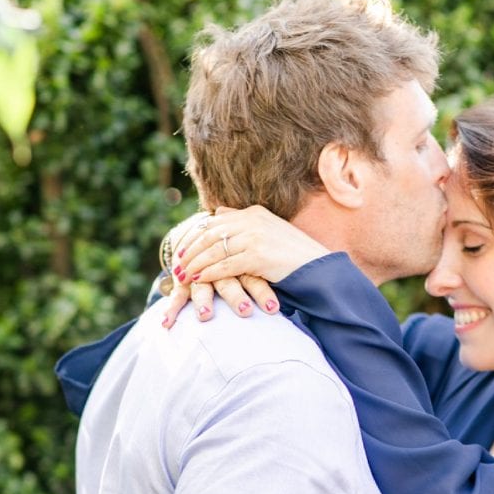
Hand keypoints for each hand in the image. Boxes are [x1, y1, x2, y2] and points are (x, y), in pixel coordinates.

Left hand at [162, 205, 323, 328]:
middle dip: (191, 250)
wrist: (317, 268)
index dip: (194, 236)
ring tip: (183, 275)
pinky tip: (199, 280)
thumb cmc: (292, 254)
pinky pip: (226, 265)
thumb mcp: (267, 231)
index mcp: (253, 212)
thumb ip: (242, 222)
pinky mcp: (258, 255)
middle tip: (177, 264)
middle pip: (210, 234)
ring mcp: (255, 237)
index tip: (181, 249)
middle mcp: (253, 220)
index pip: (214, 221)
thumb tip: (218, 212)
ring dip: (196, 263)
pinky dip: (209, 273)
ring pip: (215, 250)